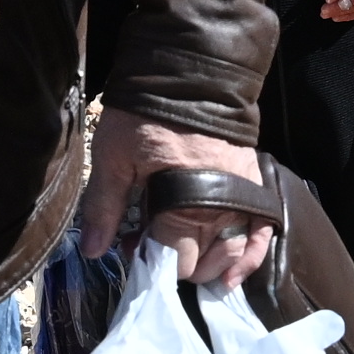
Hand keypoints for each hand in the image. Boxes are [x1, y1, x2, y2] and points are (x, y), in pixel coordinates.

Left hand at [82, 103, 274, 284]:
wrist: (188, 75)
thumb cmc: (145, 116)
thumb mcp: (114, 157)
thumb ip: (105, 206)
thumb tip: (93, 251)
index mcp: (182, 206)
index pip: (172, 260)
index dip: (149, 261)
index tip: (131, 246)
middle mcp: (218, 211)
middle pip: (200, 261)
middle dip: (174, 262)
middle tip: (151, 244)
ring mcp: (241, 200)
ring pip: (231, 254)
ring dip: (208, 266)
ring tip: (185, 261)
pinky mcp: (253, 187)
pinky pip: (260, 234)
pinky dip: (249, 258)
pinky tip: (231, 277)